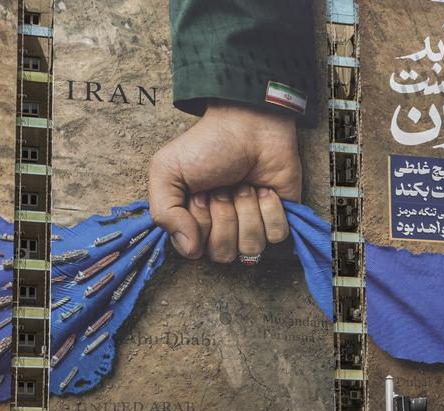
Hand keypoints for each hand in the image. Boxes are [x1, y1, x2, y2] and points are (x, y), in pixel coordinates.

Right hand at [149, 102, 299, 262]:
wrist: (249, 123)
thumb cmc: (207, 146)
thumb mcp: (166, 171)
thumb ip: (164, 214)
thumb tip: (191, 250)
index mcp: (194, 224)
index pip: (196, 250)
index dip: (200, 222)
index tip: (201, 193)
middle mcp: (223, 231)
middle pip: (224, 253)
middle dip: (225, 215)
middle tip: (224, 187)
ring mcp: (252, 227)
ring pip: (252, 247)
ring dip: (248, 210)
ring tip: (245, 185)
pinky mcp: (279, 219)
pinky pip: (277, 236)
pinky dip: (271, 209)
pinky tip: (265, 189)